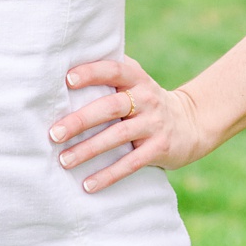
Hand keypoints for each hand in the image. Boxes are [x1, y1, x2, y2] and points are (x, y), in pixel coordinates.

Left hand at [48, 54, 213, 192]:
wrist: (192, 123)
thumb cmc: (146, 99)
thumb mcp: (135, 80)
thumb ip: (109, 72)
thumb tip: (67, 61)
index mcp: (136, 78)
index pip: (113, 70)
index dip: (91, 73)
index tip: (67, 80)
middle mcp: (146, 99)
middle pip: (110, 107)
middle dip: (80, 121)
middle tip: (53, 133)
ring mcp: (154, 125)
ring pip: (117, 137)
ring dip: (88, 150)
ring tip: (64, 160)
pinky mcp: (159, 149)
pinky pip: (131, 163)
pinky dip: (109, 175)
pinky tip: (88, 184)